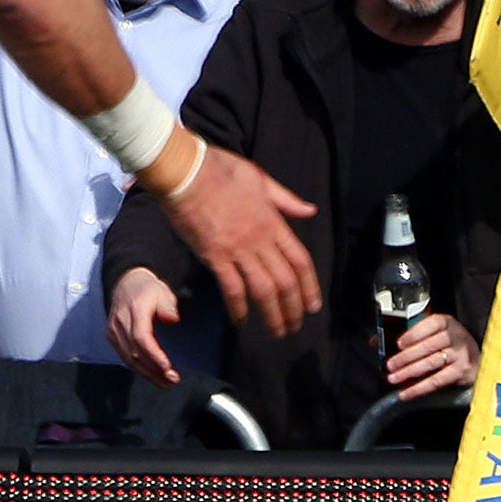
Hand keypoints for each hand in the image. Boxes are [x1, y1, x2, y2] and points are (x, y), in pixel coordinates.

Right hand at [106, 267, 182, 385]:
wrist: (127, 284)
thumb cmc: (148, 290)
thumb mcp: (163, 291)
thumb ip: (168, 306)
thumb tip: (172, 319)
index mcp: (134, 309)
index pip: (141, 337)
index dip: (153, 355)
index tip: (167, 367)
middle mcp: (120, 322)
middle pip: (135, 353)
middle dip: (154, 370)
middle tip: (172, 380)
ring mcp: (114, 331)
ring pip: (128, 359)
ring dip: (147, 374)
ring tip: (165, 382)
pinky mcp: (113, 338)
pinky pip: (125, 357)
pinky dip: (139, 369)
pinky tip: (152, 375)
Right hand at [147, 140, 319, 337]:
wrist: (188, 172)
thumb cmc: (220, 170)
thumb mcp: (260, 179)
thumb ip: (285, 200)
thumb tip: (309, 210)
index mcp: (273, 221)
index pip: (300, 260)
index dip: (310, 286)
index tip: (313, 305)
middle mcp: (260, 239)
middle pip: (285, 281)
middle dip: (293, 308)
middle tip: (294, 326)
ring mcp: (238, 249)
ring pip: (264, 290)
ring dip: (272, 314)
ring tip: (276, 331)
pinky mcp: (215, 256)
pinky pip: (232, 288)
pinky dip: (239, 308)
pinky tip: (241, 321)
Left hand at [386, 313, 478, 400]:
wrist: (475, 361)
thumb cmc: (446, 346)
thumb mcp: (429, 335)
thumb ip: (404, 336)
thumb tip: (375, 341)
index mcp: (446, 322)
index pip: (432, 323)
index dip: (414, 334)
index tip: (399, 343)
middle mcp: (456, 336)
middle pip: (429, 346)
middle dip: (406, 357)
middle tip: (390, 365)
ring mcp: (461, 354)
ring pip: (431, 362)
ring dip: (409, 372)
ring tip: (393, 378)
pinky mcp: (462, 371)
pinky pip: (437, 381)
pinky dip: (419, 388)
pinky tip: (405, 393)